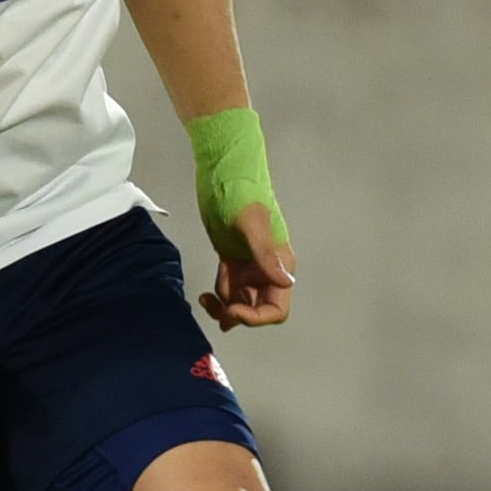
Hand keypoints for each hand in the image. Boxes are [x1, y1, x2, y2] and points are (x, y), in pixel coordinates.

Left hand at [200, 199, 295, 329]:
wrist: (222, 174)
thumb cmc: (240, 192)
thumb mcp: (252, 224)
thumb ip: (266, 255)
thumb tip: (284, 283)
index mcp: (279, 264)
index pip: (276, 308)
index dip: (256, 317)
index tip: (233, 310)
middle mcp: (267, 269)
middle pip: (258, 309)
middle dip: (239, 315)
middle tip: (217, 309)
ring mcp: (249, 266)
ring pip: (241, 303)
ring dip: (225, 309)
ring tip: (206, 301)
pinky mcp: (232, 260)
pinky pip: (228, 290)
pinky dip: (218, 297)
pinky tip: (205, 294)